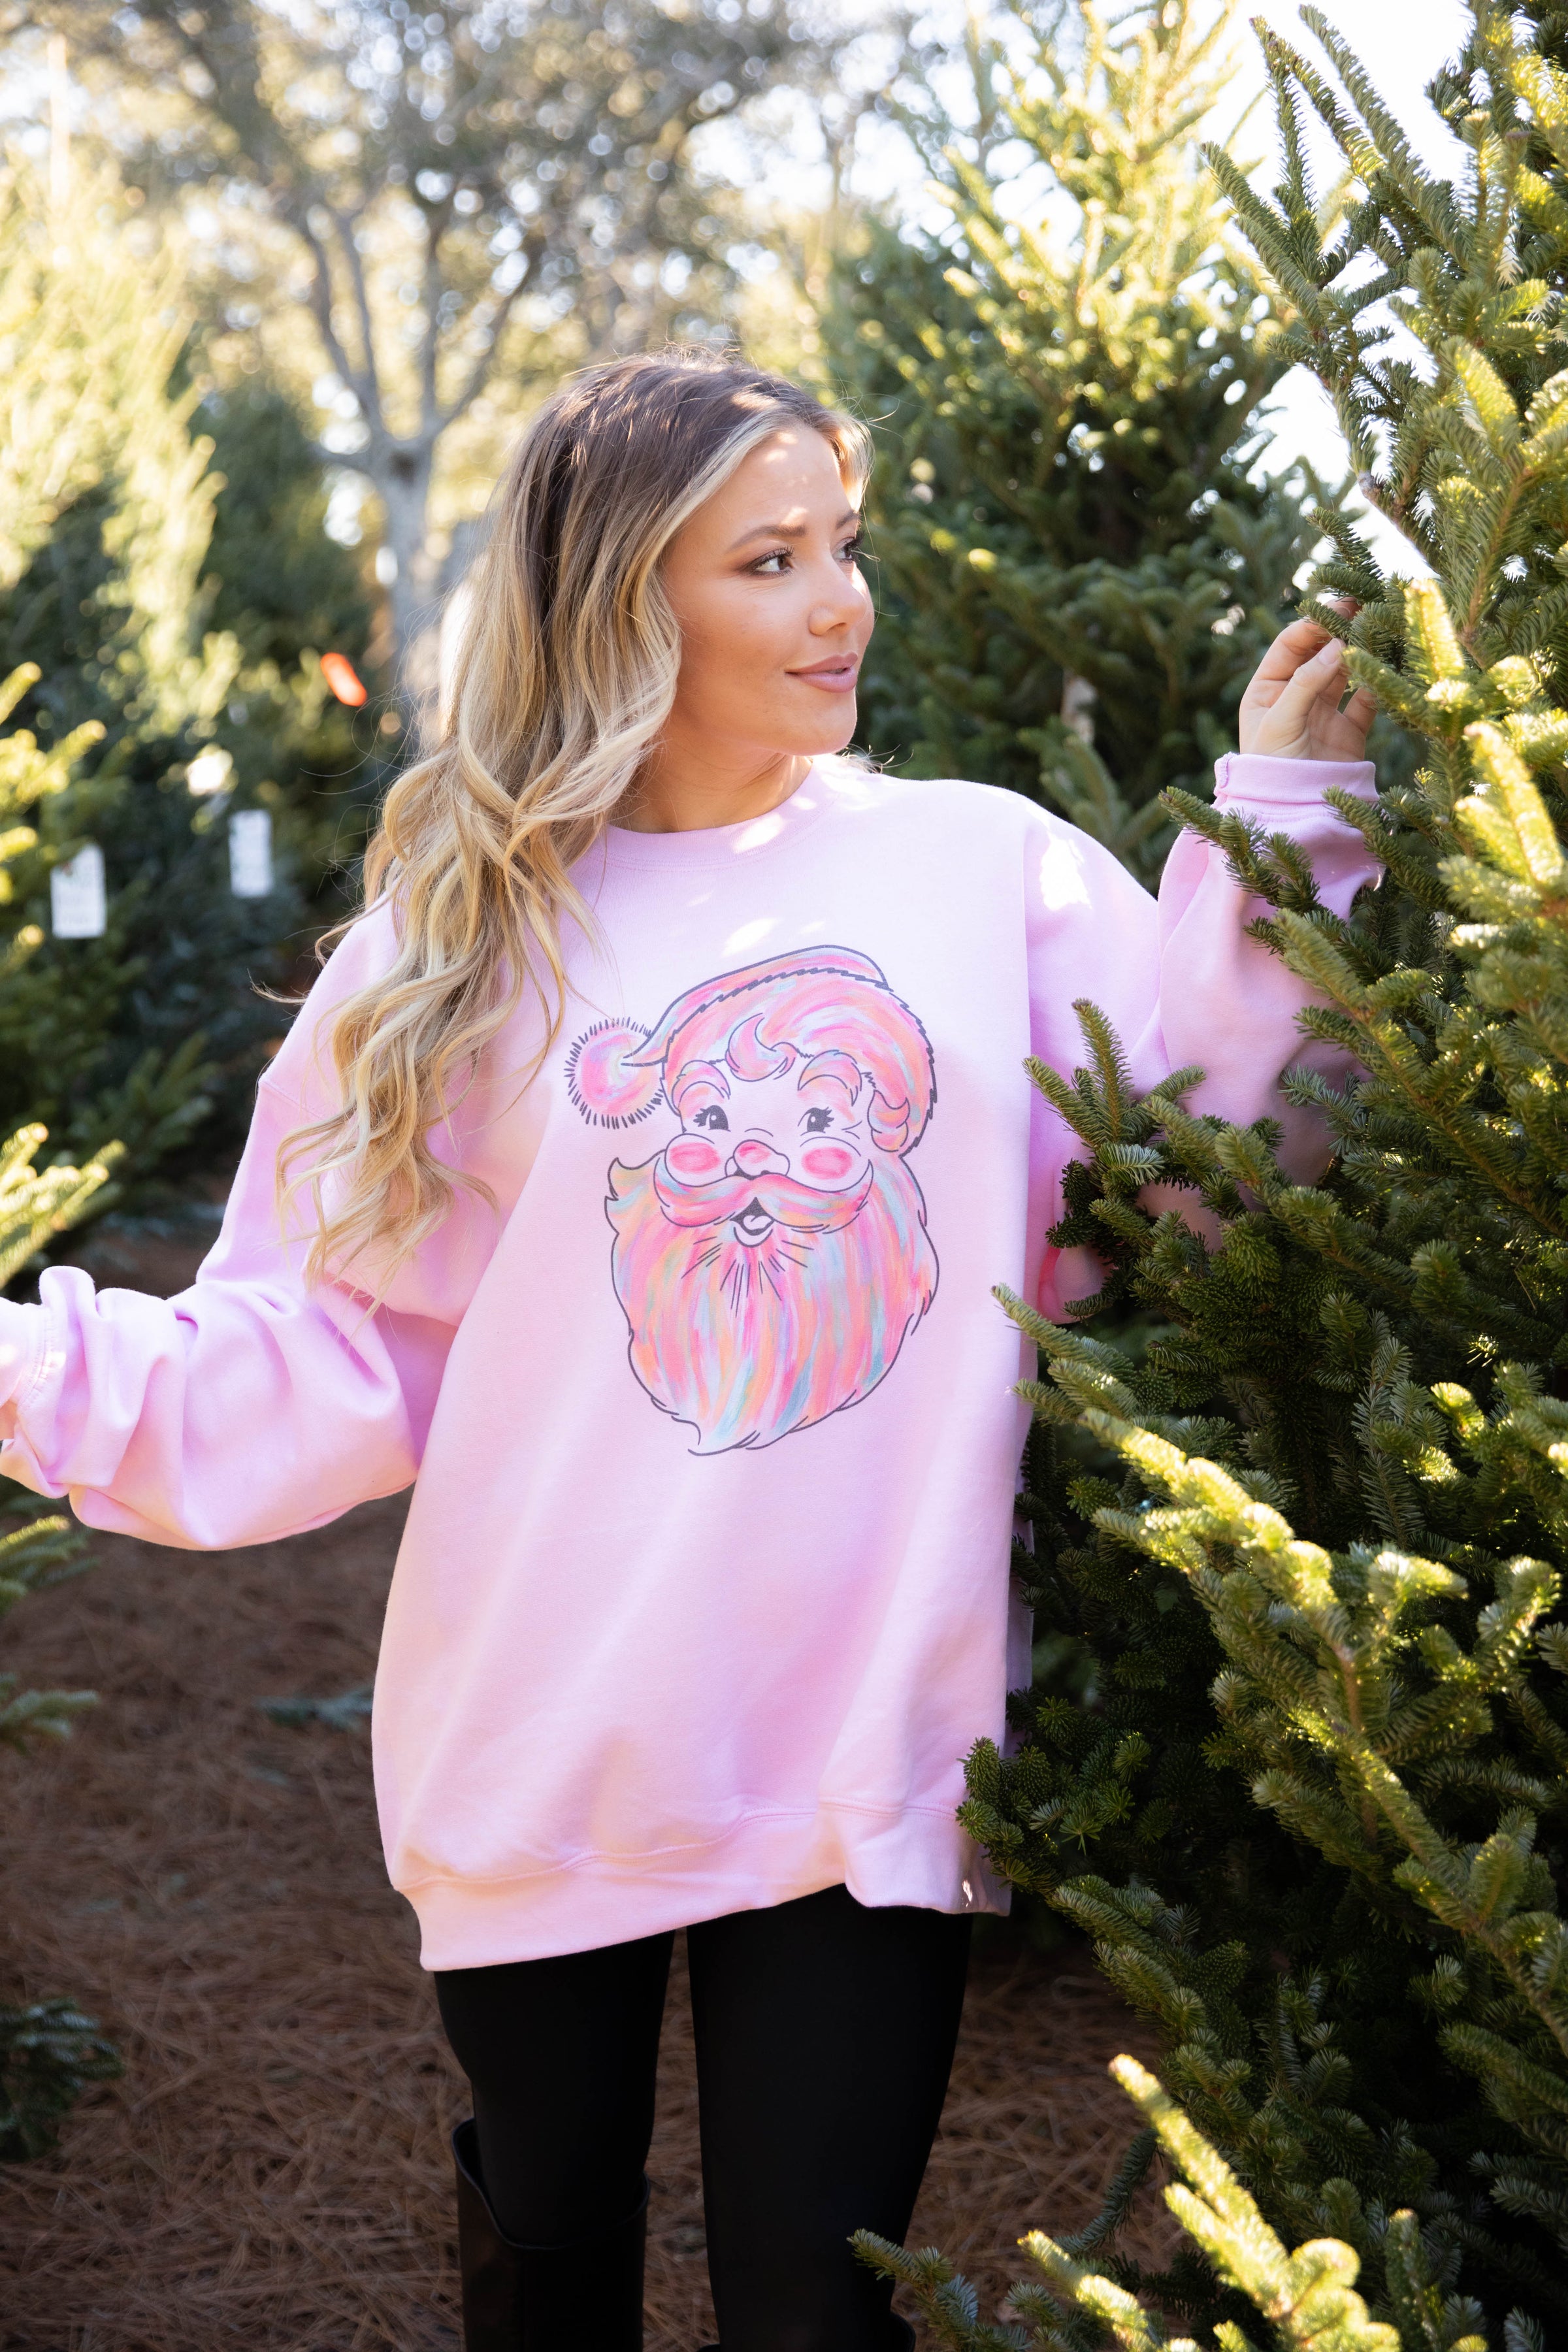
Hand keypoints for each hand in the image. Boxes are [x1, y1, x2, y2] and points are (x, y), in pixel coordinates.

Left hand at [1238, 605, 1375, 761]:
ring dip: (1361, 652)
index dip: (1313, 623)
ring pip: (1346, 673)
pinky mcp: (1349, 732)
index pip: (1290, 645)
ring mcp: (1323, 713)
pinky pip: (1367, 700)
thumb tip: (1339, 643)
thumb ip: (1307, 681)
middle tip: (1364, 608)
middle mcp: (1295, 697)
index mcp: (1267, 690)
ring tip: (1379, 628)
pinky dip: (1378, 682)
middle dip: (1341, 630)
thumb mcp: (1280, 721)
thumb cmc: (1271, 769)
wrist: (1290, 816)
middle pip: (1320, 653)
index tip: (1337, 607)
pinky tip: (1389, 664)